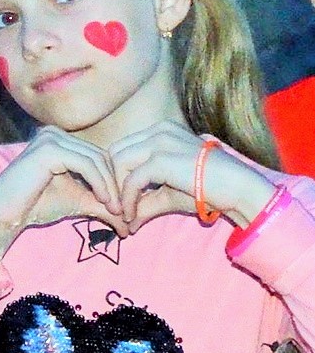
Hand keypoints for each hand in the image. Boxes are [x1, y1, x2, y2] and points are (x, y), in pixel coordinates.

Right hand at [0, 128, 127, 234]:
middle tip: (122, 212)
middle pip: (101, 155)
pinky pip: (86, 164)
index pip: (100, 155)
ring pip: (97, 160)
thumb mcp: (78, 201)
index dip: (114, 181)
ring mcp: (50, 138)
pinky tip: (104, 202)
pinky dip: (100, 184)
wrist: (5, 214)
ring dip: (110, 187)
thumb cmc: (36, 206)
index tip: (122, 208)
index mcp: (59, 140)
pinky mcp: (48, 149)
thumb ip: (102, 203)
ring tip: (115, 210)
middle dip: (115, 184)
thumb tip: (129, 224)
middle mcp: (54, 133)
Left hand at [107, 124, 274, 229]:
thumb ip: (144, 201)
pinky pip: (132, 180)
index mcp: (160, 131)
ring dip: (116, 191)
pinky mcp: (162, 159)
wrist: (240, 189)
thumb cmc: (210, 190)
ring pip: (117, 163)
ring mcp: (160, 142)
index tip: (119, 199)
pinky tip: (132, 216)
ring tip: (124, 213)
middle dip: (111, 181)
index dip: (115, 174)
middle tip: (116, 208)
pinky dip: (128, 200)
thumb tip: (125, 221)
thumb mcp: (170, 193)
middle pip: (114, 153)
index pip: (122, 148)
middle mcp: (158, 131)